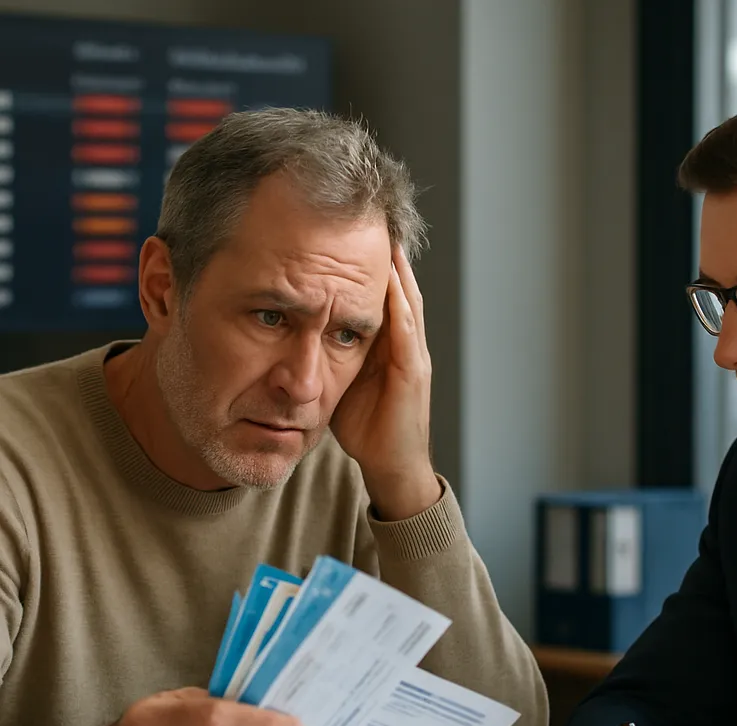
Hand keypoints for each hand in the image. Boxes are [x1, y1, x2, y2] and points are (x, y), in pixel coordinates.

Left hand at [331, 246, 440, 520]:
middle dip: (388, 257)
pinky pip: (408, 332)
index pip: (382, 296)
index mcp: (389, 346)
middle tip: (375, 221)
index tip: (355, 233)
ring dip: (397, 271)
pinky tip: (389, 282)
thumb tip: (294, 330)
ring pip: (408, 303)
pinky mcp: (413, 374)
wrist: (391, 466)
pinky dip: (399, 305)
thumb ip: (328, 353)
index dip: (371, 265)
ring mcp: (413, 357)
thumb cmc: (366, 428)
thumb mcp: (340, 381)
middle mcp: (406, 345)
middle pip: (400, 290)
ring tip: (385, 239)